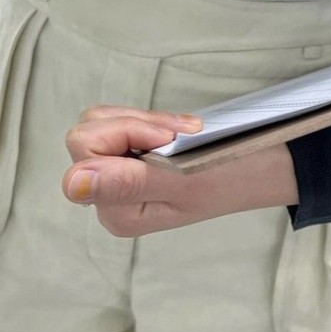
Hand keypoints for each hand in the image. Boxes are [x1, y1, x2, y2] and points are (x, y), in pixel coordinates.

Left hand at [61, 105, 299, 236]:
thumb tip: (73, 183)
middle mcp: (108, 197)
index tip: (168, 137)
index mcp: (116, 212)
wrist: (257, 170)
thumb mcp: (183, 183)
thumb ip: (128, 183)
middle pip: (87, 133)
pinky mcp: (128, 156)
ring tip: (182, 132)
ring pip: (101, 121)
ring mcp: (116, 175)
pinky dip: (147, 119)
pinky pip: (118, 120)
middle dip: (134, 123)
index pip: (86, 151)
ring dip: (142, 120)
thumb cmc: (228, 179)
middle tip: (178, 133)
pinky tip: (177, 132)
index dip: (125, 131)